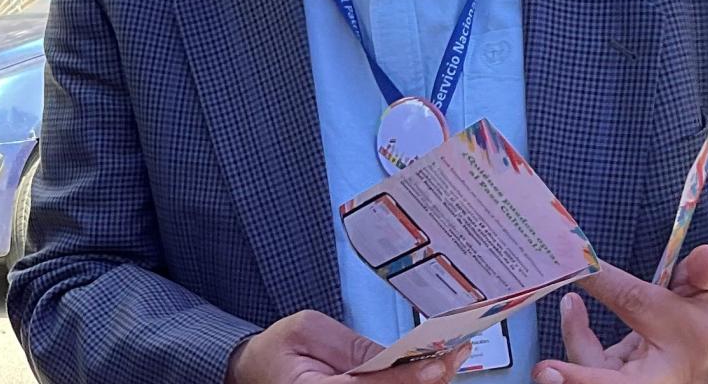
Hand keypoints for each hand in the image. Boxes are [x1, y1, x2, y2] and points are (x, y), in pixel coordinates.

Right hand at [226, 310, 467, 383]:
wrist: (253, 372)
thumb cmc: (277, 350)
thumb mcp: (306, 330)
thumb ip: (349, 345)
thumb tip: (394, 357)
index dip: (406, 379)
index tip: (437, 364)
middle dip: (425, 381)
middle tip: (454, 356)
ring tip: (447, 360)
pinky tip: (428, 372)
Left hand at [533, 245, 707, 383]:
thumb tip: (704, 259)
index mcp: (689, 347)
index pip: (641, 312)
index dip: (611, 288)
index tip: (582, 273)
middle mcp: (659, 374)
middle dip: (580, 381)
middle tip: (546, 372)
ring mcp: (637, 378)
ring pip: (595, 371)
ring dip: (573, 340)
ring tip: (570, 302)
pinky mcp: (620, 375)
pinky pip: (590, 365)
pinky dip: (576, 337)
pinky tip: (573, 308)